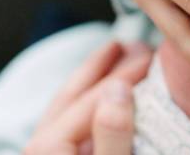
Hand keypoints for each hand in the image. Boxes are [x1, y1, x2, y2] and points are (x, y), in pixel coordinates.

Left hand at [25, 42, 151, 154]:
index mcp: (49, 147)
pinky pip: (68, 124)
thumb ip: (112, 136)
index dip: (124, 73)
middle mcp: (40, 148)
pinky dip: (86, 104)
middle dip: (100, 65)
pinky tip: (99, 102)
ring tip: (111, 59)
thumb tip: (118, 90)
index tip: (149, 57)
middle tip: (126, 43)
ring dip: (91, 80)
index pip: (92, 98)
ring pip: (66, 107)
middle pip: (71, 93)